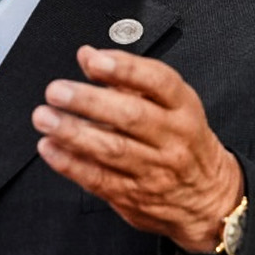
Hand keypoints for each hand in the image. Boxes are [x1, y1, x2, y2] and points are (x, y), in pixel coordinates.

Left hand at [32, 45, 242, 254]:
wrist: (209, 199)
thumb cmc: (184, 143)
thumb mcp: (169, 105)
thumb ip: (126, 79)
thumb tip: (88, 55)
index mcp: (183, 109)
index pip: (159, 83)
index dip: (125, 70)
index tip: (95, 62)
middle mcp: (172, 138)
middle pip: (131, 116)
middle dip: (89, 102)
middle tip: (57, 91)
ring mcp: (155, 170)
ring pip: (112, 149)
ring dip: (73, 132)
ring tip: (45, 118)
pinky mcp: (134, 195)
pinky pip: (99, 178)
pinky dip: (70, 163)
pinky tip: (50, 148)